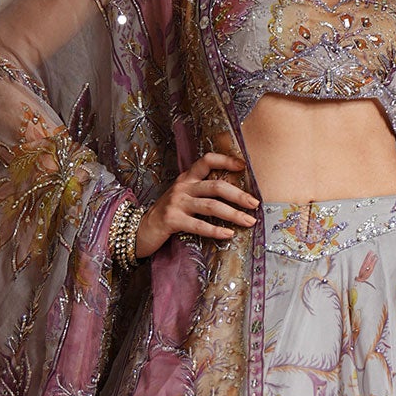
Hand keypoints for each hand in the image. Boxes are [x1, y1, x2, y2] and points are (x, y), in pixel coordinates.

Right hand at [135, 153, 257, 258]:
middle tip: (255, 204)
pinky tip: (229, 234)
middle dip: (239, 195)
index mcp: (187, 178)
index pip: (207, 160)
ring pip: (211, 206)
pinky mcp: (172, 220)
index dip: (226, 160)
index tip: (243, 166)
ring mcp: (177, 203)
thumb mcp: (183, 196)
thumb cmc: (168, 214)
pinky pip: (199, 225)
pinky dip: (216, 230)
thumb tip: (234, 194)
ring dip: (233, 214)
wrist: (140, 229)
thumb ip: (201, 191)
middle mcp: (182, 187)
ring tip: (249, 221)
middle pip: (216, 186)